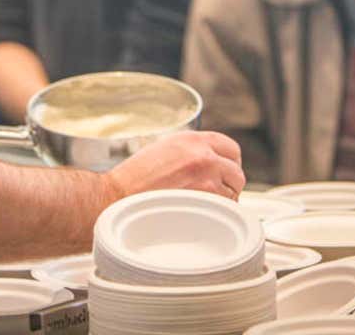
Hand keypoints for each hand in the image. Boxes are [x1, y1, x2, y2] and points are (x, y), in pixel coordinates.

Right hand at [105, 130, 244, 201]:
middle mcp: (204, 156)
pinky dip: (216, 215)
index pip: (231, 148)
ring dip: (223, 202)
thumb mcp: (165, 149)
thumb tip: (210, 162)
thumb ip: (191, 152)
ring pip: (233, 194)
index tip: (225, 172)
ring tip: (200, 205)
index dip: (230, 162)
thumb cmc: (135, 179)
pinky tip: (198, 215)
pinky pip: (224, 211)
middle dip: (229, 184)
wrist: (118, 198)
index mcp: (193, 140)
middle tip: (215, 193)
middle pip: (237, 172)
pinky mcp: (205, 202)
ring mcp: (207, 179)